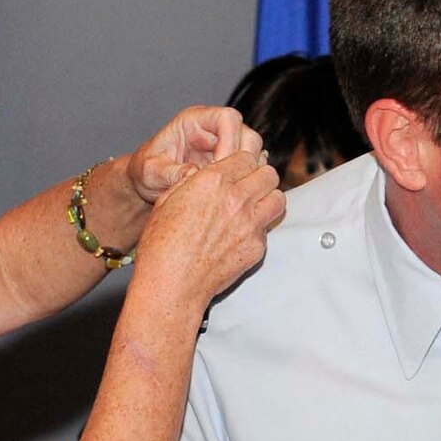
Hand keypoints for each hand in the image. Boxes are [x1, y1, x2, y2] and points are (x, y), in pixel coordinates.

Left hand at [125, 104, 267, 207]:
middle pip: (248, 136)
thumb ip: (170, 172)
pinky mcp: (229, 168)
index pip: (227, 119)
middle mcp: (214, 132)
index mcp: (194, 121)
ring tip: (230, 193)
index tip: (220, 165)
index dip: (230, 140)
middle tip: (228, 183)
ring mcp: (224, 150)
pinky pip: (249, 173)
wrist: (145, 185)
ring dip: (247, 175)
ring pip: (254, 155)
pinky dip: (246, 185)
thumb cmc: (146, 172)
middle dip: (243, 160)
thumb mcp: (150, 172)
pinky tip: (232, 199)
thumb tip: (191, 175)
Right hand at [131, 149, 283, 308]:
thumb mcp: (169, 198)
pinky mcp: (257, 248)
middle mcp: (237, 199)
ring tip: (253, 207)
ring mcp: (251, 224)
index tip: (236, 172)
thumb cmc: (162, 242)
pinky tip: (241, 235)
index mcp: (214, 180)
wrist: (172, 282)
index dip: (241, 164)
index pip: (247, 157)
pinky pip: (267, 229)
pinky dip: (259, 229)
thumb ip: (195, 181)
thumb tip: (205, 174)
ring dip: (267, 199)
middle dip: (260, 177)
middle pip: (269, 174)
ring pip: (278, 199)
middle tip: (249, 187)